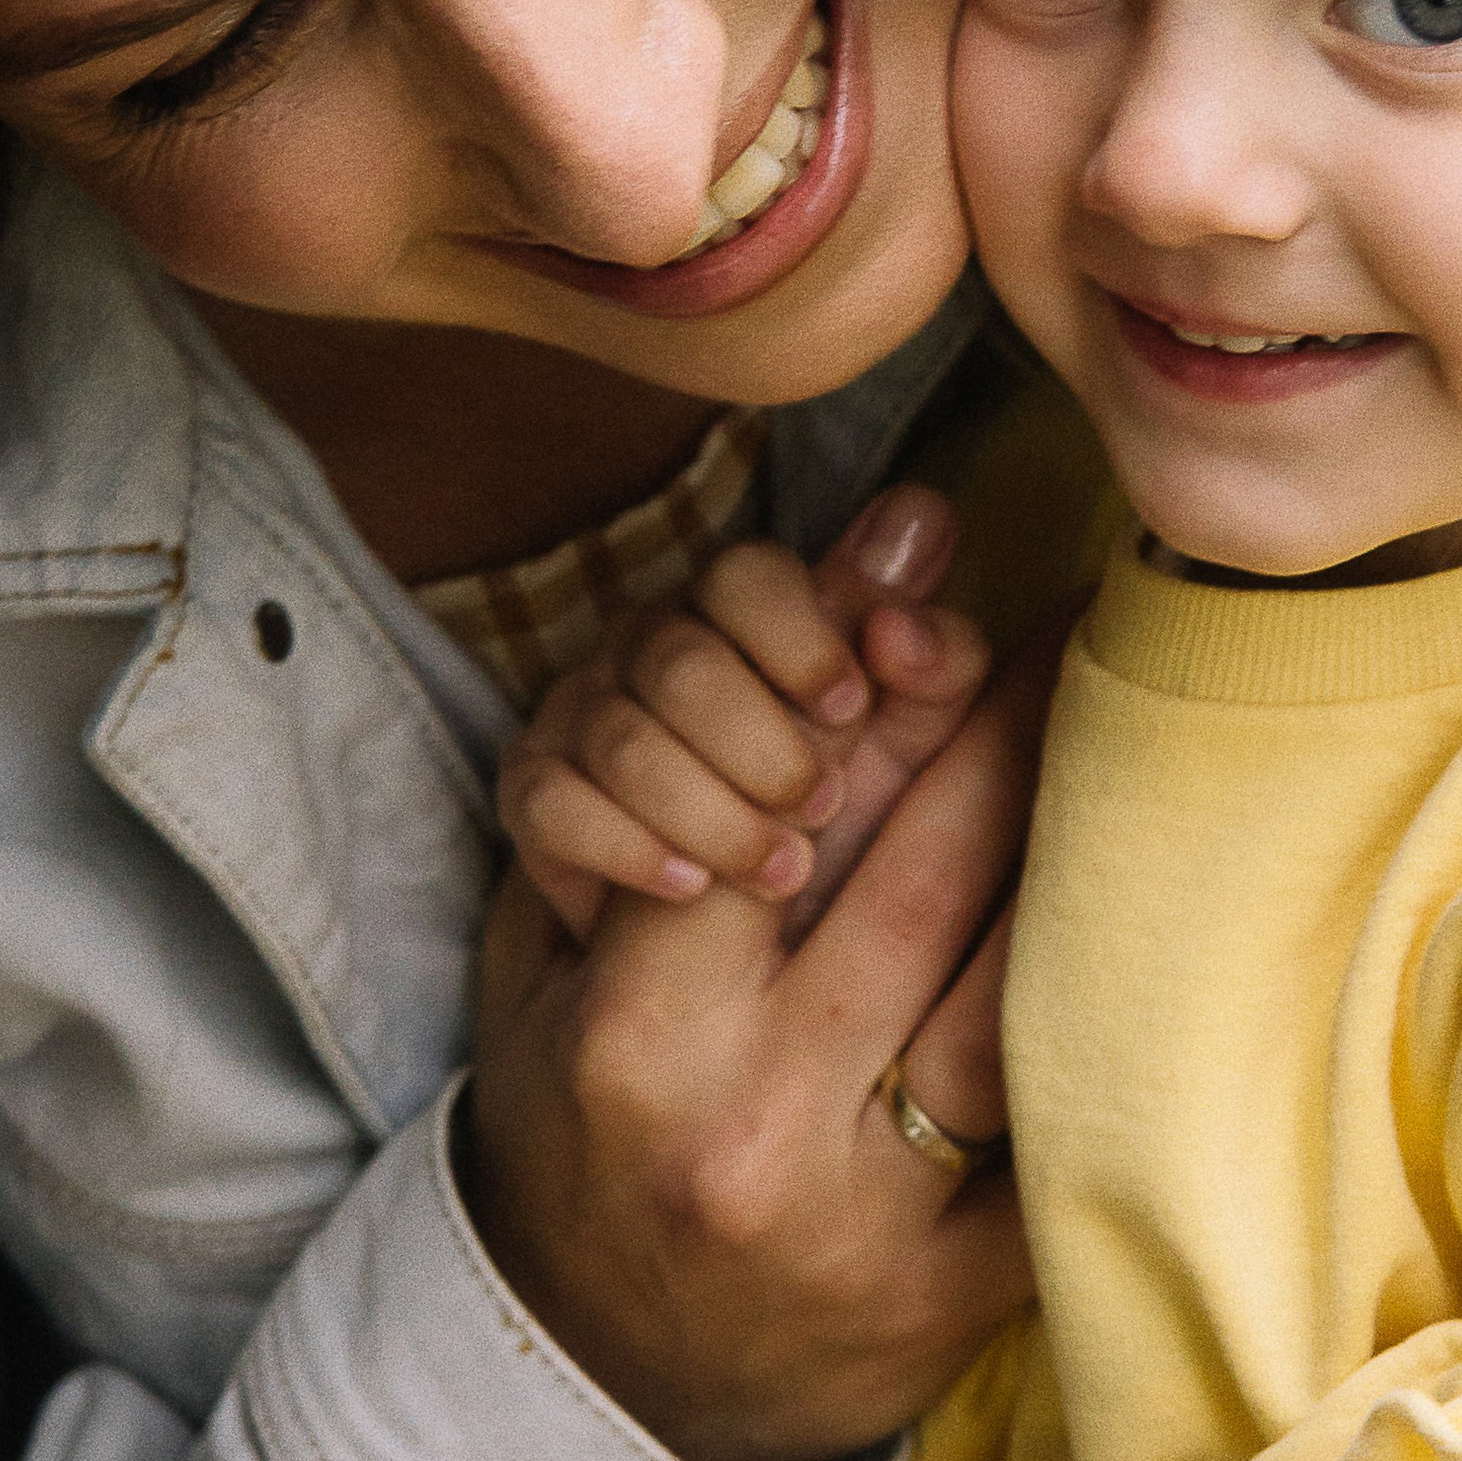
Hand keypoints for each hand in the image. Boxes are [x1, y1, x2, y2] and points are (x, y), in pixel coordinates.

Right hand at [464, 591, 1056, 1460]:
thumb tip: (776, 618)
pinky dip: (1104, 1009)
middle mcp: (755, 1127)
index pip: (780, 816)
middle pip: (923, 879)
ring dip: (1079, 846)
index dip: (875, 703)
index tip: (938, 618)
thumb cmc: (583, 1130)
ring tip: (1130, 743)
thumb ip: (634, 791)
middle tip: (1070, 635)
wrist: (602, 1389)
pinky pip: (1058, 1119)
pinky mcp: (961, 1294)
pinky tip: (1151, 913)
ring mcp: (869, 1220)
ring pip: (1010, 987)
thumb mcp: (550, 973)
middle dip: (1003, 732)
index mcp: (639, 1039)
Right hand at [501, 494, 990, 942]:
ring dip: (714, 814)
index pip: (746, 575)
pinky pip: (552, 803)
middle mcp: (651, 646)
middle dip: (764, 745)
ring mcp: (583, 713)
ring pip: (622, 739)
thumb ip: (928, 649)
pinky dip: (628, 849)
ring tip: (782, 870)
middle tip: (824, 808)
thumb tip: (923, 526)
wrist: (718, 934)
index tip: (850, 702)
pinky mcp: (533, 790)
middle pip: (681, 660)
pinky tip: (690, 886)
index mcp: (741, 615)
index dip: (800, 634)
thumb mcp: (901, 741)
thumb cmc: (826, 812)